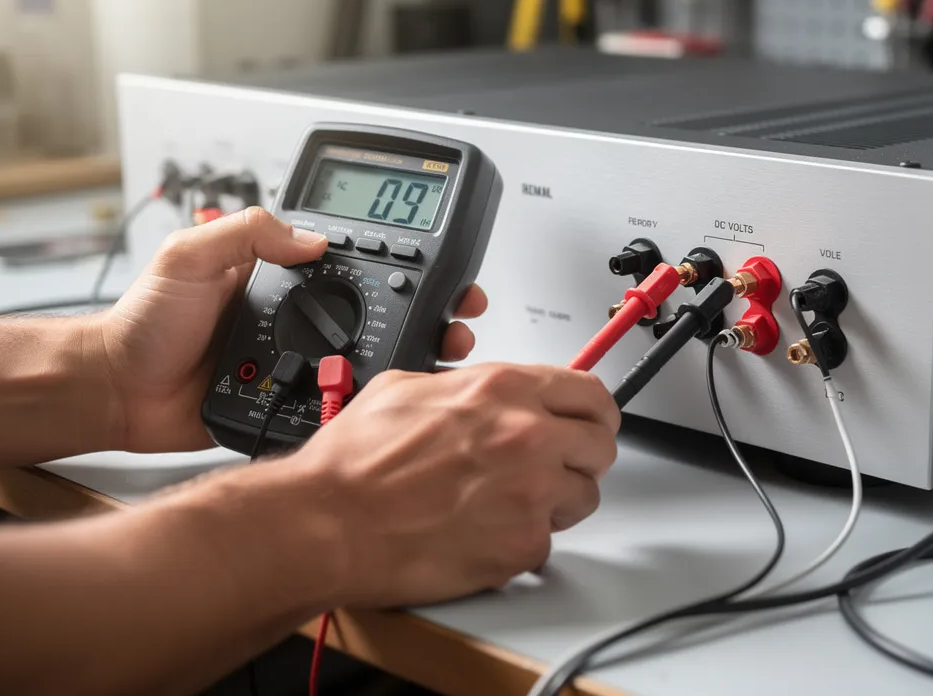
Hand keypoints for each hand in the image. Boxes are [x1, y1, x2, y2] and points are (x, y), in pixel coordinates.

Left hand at [91, 207, 487, 453]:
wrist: (118, 394)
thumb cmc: (142, 325)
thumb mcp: (187, 257)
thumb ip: (245, 232)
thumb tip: (310, 236)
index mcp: (284, 275)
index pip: (358, 259)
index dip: (406, 260)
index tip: (444, 265)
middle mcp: (301, 315)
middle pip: (384, 309)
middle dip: (434, 309)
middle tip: (461, 312)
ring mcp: (303, 358)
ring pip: (376, 355)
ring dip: (419, 353)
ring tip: (447, 349)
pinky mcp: (296, 401)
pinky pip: (345, 400)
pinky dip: (379, 398)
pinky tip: (406, 395)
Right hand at [282, 363, 619, 607]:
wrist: (330, 522)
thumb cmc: (355, 464)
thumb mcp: (409, 387)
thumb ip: (465, 386)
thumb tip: (483, 393)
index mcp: (505, 390)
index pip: (589, 392)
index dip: (592, 411)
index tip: (588, 422)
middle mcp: (528, 436)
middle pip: (602, 445)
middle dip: (583, 456)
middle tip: (559, 467)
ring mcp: (531, 493)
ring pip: (585, 496)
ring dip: (558, 501)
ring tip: (513, 505)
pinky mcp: (521, 544)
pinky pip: (548, 542)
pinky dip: (523, 542)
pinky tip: (487, 533)